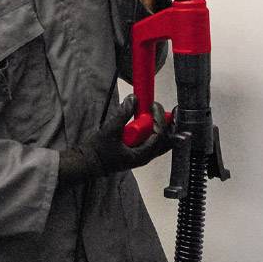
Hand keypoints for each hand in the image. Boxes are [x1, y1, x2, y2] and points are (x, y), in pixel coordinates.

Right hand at [58, 95, 172, 185]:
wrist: (89, 162)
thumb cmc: (99, 151)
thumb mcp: (111, 130)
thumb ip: (123, 114)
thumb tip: (133, 99)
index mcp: (141, 154)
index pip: (158, 135)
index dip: (159, 118)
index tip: (153, 105)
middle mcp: (144, 156)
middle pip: (165, 141)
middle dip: (171, 126)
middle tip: (173, 111)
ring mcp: (141, 154)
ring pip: (160, 143)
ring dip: (165, 129)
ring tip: (169, 115)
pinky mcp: (137, 151)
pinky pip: (152, 141)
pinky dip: (156, 131)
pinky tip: (155, 121)